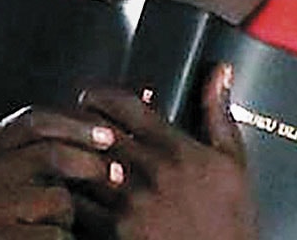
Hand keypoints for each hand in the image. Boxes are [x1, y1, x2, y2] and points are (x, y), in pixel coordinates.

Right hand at [0, 105, 120, 239]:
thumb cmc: (9, 210)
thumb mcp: (15, 169)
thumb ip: (44, 142)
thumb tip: (108, 122)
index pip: (34, 120)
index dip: (77, 123)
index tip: (111, 134)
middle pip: (48, 153)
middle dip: (90, 162)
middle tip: (119, 175)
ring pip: (57, 197)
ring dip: (71, 213)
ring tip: (60, 223)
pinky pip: (55, 234)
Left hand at [77, 63, 257, 239]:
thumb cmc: (229, 219)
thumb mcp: (232, 161)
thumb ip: (218, 112)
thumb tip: (219, 72)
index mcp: (175, 148)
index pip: (125, 105)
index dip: (100, 95)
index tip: (92, 97)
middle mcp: (150, 171)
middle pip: (95, 130)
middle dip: (79, 122)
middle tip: (72, 123)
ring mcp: (130, 203)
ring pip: (81, 165)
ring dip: (70, 157)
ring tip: (64, 155)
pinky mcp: (116, 232)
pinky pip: (78, 206)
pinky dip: (69, 195)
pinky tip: (69, 192)